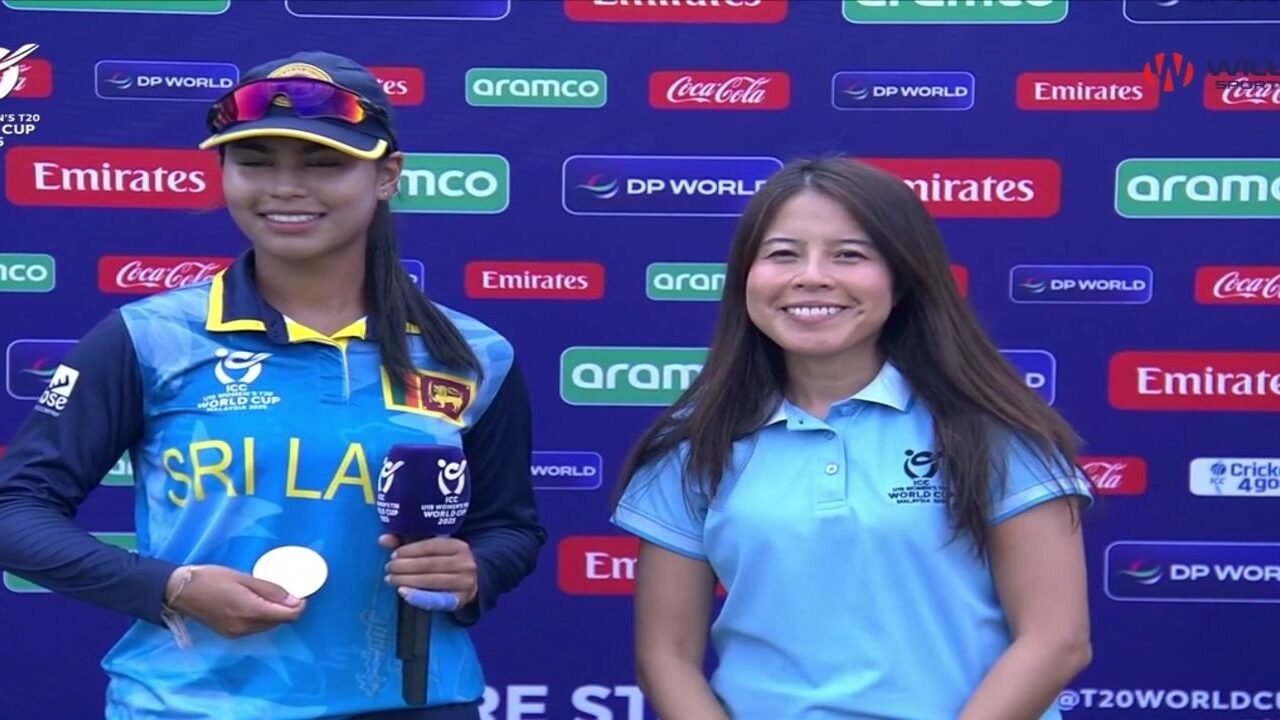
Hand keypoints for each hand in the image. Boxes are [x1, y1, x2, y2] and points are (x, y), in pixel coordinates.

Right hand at [167, 565, 305, 637]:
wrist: (181, 592)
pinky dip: (261, 618)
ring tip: (267, 596)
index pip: (288, 616)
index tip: (300, 594)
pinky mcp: (230, 635)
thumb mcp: (243, 578)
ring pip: (268, 626)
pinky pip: (255, 628)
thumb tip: (295, 599)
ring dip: (274, 614)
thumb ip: (270, 590)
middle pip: (279, 622)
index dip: (299, 606)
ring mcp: (237, 634)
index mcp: (250, 611)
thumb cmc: (211, 578)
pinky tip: (255, 604)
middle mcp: (245, 627)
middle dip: (286, 609)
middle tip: (283, 591)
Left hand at [380, 534, 477, 610]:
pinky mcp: (460, 599)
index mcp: (459, 546)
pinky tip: (404, 593)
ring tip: (391, 580)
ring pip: (432, 580)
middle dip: (406, 566)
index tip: (394, 555)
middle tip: (388, 569)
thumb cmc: (448, 562)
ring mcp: (464, 582)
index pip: (432, 546)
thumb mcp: (435, 550)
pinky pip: (437, 599)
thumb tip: (382, 540)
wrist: (474, 581)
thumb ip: (409, 543)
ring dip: (408, 580)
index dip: (411, 550)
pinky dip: (418, 597)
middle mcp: (465, 562)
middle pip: (430, 564)